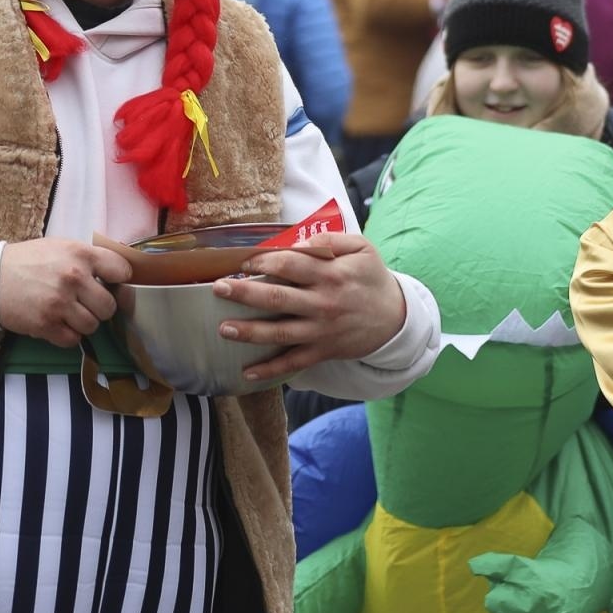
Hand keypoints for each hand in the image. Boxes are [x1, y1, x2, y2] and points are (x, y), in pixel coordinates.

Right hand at [0, 239, 131, 348]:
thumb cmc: (28, 261)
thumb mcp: (61, 247)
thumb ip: (89, 258)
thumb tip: (119, 274)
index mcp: (80, 254)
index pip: (122, 271)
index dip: (121, 280)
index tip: (113, 284)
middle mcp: (73, 278)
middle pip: (109, 306)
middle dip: (100, 308)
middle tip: (86, 303)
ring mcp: (59, 303)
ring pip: (92, 326)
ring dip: (83, 323)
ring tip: (68, 313)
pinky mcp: (45, 324)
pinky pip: (72, 340)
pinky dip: (67, 335)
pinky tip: (57, 323)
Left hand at [211, 233, 405, 381]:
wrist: (395, 319)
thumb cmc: (372, 279)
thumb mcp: (362, 249)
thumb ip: (330, 240)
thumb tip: (297, 242)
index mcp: (331, 274)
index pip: (289, 264)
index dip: (263, 261)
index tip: (244, 261)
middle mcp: (323, 303)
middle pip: (277, 297)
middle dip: (244, 293)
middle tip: (218, 289)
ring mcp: (321, 330)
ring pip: (280, 332)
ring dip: (249, 332)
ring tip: (223, 328)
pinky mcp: (322, 351)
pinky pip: (293, 363)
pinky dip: (270, 370)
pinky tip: (247, 373)